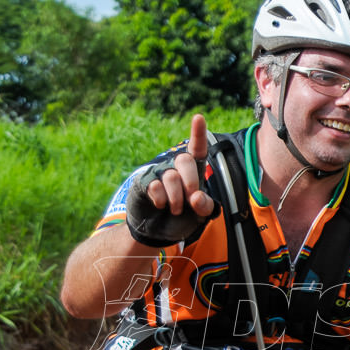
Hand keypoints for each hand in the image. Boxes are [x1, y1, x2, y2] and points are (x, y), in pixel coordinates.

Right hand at [126, 114, 216, 246]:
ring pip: (171, 176)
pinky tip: (161, 205)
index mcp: (194, 171)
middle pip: (185, 161)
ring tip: (176, 209)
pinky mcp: (144, 182)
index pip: (197, 149)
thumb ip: (205, 206)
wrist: (158, 232)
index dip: (198, 133)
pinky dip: (162, 199)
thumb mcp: (200, 215)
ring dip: (176, 198)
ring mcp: (159, 173)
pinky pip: (155, 185)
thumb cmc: (184, 218)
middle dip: (191, 182)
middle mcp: (176, 167)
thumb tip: (196, 197)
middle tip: (191, 199)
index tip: (198, 117)